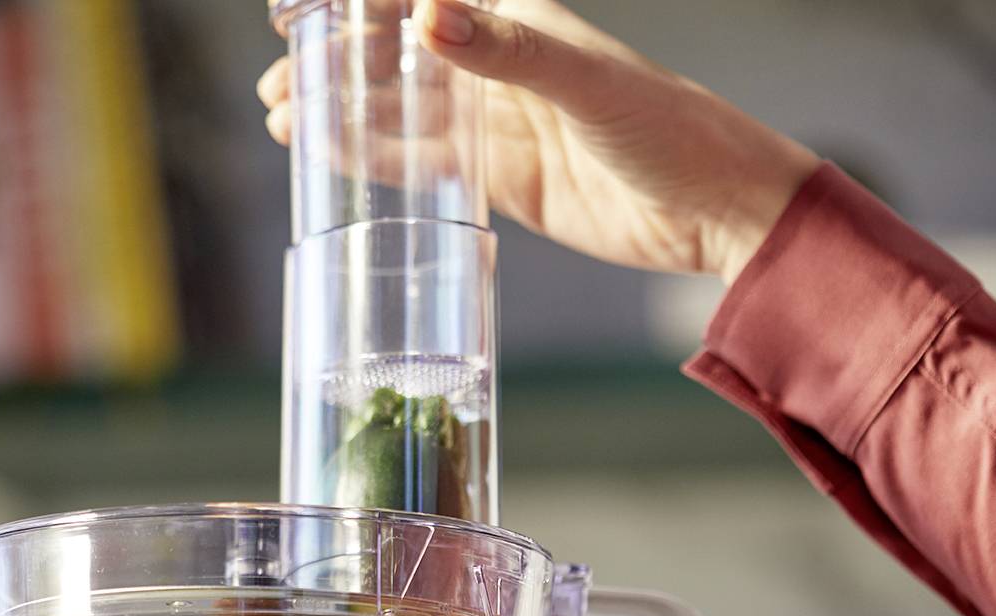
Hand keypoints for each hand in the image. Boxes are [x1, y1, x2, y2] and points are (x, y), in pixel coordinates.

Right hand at [259, 0, 818, 283]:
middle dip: (338, 66)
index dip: (360, 4)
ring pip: (405, 114)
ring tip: (285, 124)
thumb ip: (508, 51)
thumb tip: (427, 15)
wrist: (717, 213)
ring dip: (347, 117)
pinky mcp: (503, 182)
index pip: (424, 1)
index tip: (298, 15)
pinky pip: (428, 167)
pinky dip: (381, 163)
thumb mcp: (588, 84)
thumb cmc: (672, 130)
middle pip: (400, 56)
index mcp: (520, 19)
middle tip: (278, 85)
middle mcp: (502, 65)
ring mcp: (500, 125)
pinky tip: (336, 162)